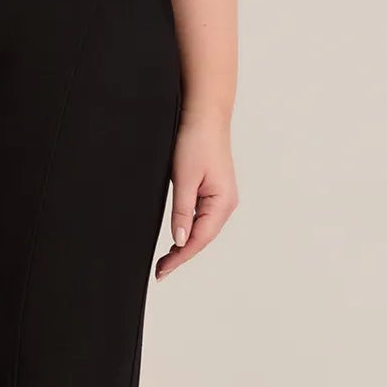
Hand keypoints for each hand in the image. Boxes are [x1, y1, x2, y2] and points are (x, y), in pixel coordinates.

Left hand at [155, 112, 237, 278]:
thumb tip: (180, 240)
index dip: (180, 258)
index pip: (199, 239)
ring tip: (166, 260)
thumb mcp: (184, 179)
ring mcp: (222, 197)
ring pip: (203, 229)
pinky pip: (202, 217)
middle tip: (160, 271)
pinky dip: (189, 229)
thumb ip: (182, 211)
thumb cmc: (196, 141)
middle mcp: (226, 203)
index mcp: (222, 202)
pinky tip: (179, 237)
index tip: (163, 271)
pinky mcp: (214, 191)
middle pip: (203, 238)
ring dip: (185, 244)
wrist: (204, 115)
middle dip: (182, 255)